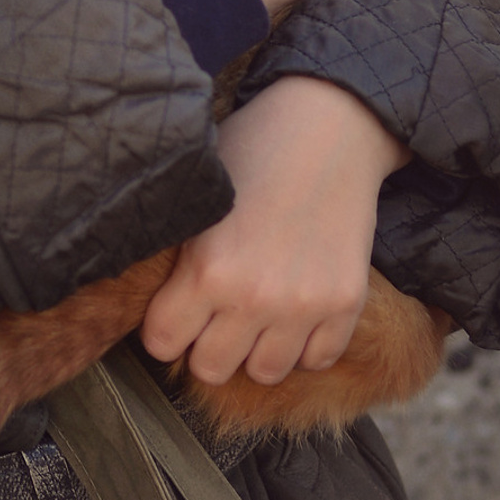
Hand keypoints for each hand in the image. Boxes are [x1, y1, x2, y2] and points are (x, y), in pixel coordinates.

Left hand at [141, 77, 408, 386]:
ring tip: (257, 313)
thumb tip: (153, 297)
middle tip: (215, 313)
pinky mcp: (346, 303)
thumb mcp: (199, 196)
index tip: (175, 309)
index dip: (165, 326)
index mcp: (207, 270)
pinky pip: (318, 359)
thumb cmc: (254, 149)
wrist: (330, 127)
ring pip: (266, 372)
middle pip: (212, 368)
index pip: (163, 343)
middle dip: (207, 343)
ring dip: (257, 348)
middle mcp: (255, 298)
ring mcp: (305, 305)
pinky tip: (296, 310)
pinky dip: (305, 343)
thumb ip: (179, 254)